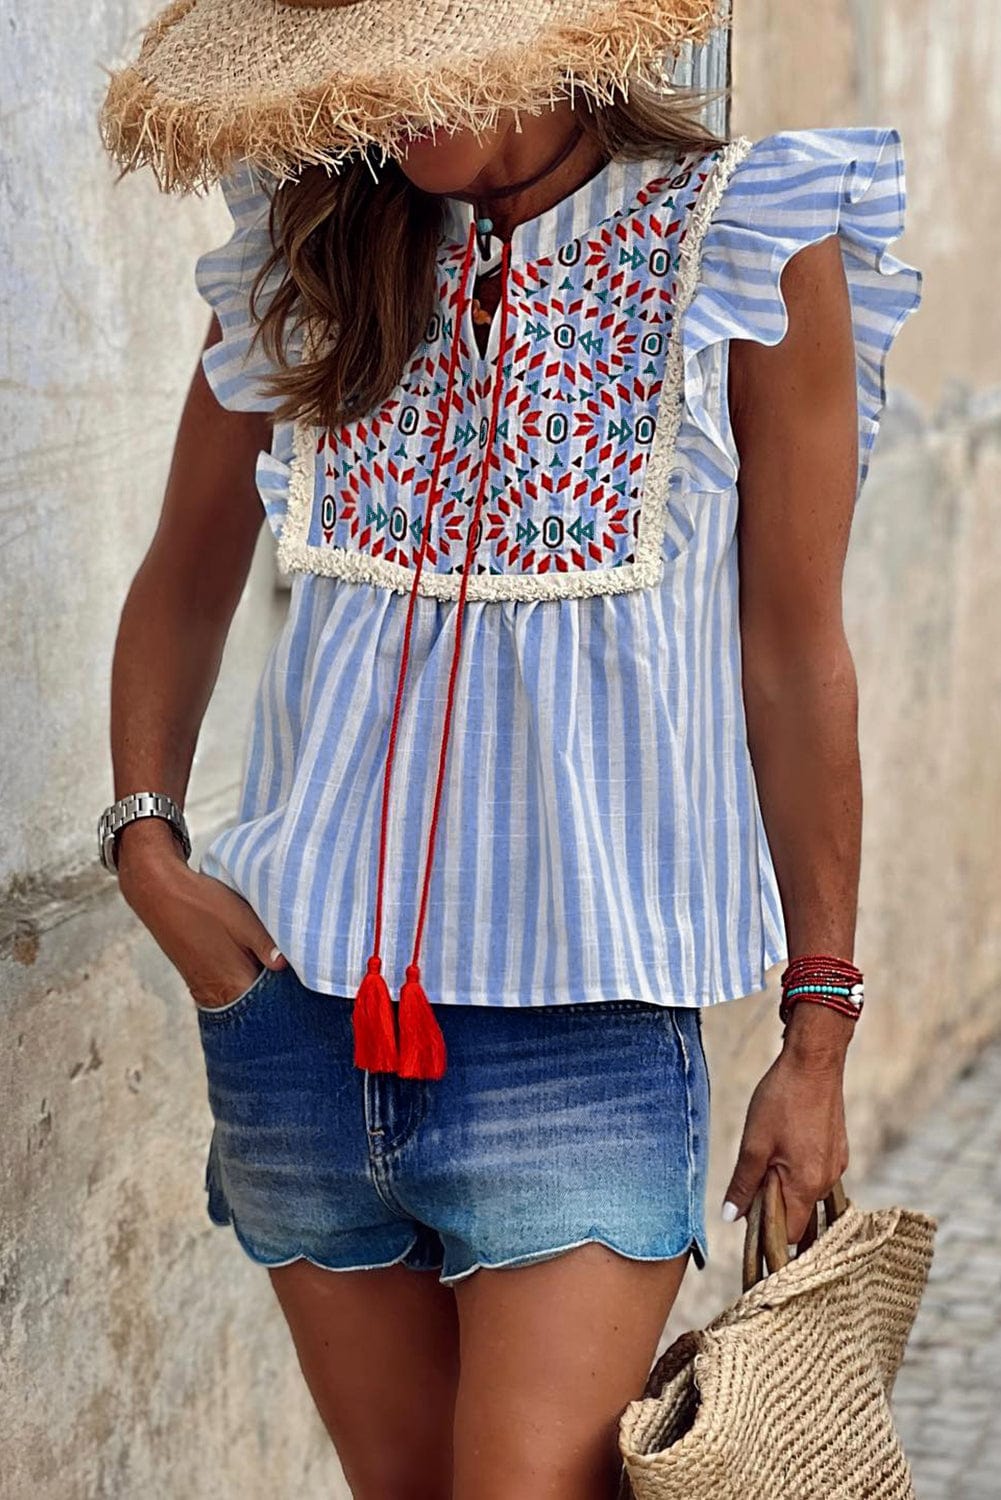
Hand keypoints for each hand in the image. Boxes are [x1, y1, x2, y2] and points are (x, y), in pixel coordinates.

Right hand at [117, 821, 286, 1007]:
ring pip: (245, 994)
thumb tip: (286, 966)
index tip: (306, 979)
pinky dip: (245, 976)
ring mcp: (206, 989)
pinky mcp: (200, 979)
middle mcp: (217, 995)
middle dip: (277, 990)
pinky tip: (254, 959)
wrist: (160, 893)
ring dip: (261, 983)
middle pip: (257, 1003)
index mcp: (233, 984)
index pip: (270, 1002)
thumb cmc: (202, 904)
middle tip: (298, 967)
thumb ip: (267, 945)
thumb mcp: (242, 920)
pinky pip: (231, 985)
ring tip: (278, 964)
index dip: (289, 992)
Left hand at [722, 1026, 849, 1242]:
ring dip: (785, 1186)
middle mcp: (828, 1180)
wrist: (813, 1062)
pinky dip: (798, 1171)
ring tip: (768, 1156)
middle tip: (753, 1178)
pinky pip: (816, 1174)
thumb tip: (731, 1217)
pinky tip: (785, 1146)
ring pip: (806, 1193)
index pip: (788, 1233)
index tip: (749, 1220)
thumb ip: (744, 1184)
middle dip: (774, 1205)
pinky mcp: (838, 1150)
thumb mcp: (754, 1143)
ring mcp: (836, 1165)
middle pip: (798, 1214)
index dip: (766, 1231)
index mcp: (807, 1185)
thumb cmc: (782, 1100)